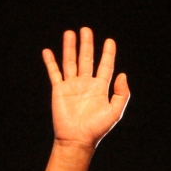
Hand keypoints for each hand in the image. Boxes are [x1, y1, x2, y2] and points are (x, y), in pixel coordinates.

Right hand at [41, 27, 129, 150]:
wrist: (77, 140)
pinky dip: (50, 62)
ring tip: (70, 33)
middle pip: (86, 59)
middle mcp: (86, 84)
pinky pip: (54, 73)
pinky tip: (48, 51)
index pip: (105, 66)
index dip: (108, 53)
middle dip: (87, 44)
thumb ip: (122, 93)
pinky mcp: (59, 90)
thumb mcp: (115, 111)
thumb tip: (123, 74)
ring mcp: (72, 86)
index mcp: (100, 88)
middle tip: (86, 30)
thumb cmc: (97, 128)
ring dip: (70, 47)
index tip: (109, 40)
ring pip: (70, 62)